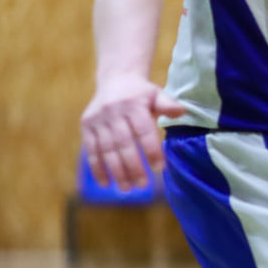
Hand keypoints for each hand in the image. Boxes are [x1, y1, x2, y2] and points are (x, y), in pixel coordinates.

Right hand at [80, 75, 184, 189]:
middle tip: (142, 185)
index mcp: (133, 105)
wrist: (115, 79)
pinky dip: (97, 168)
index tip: (159, 168)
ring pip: (106, 149)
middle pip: (123, 143)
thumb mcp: (157, 94)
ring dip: (115, 171)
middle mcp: (113, 112)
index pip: (143, 131)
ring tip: (126, 188)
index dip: (151, 150)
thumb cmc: (141, 93)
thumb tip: (181, 112)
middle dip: (132, 166)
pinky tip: (105, 183)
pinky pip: (91, 150)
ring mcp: (98, 120)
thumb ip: (168, 105)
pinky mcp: (86, 126)